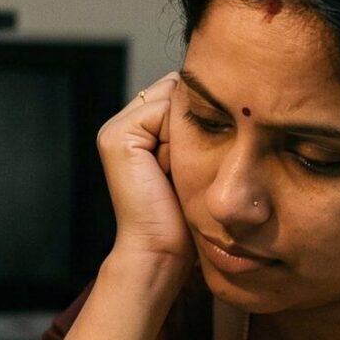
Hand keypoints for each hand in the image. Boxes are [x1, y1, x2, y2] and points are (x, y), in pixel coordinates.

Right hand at [97, 73, 190, 266]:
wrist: (160, 249)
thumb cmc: (184, 215)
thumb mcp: (194, 160)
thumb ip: (194, 125)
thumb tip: (224, 94)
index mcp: (137, 128)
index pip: (181, 93)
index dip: (201, 118)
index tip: (199, 159)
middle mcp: (122, 123)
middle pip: (178, 90)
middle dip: (194, 121)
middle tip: (185, 166)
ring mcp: (115, 128)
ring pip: (173, 97)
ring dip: (188, 130)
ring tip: (177, 168)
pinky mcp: (118, 137)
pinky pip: (164, 110)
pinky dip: (177, 138)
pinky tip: (168, 167)